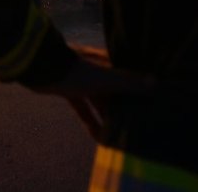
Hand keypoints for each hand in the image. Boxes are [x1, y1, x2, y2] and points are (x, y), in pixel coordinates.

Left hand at [28, 43, 152, 140]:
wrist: (41, 69)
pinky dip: (90, 120)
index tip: (152, 102)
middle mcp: (98, 69)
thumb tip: (156, 83)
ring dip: (107, 117)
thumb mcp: (106, 78)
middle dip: (125, 107)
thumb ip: (129, 82)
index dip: (140, 87)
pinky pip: (84, 108)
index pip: (129, 74)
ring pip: (99, 102)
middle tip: (138, 126)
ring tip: (120, 136)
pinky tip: (97, 136)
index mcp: (108, 61)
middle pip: (115, 91)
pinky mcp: (70, 90)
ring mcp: (83, 80)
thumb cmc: (76, 70)